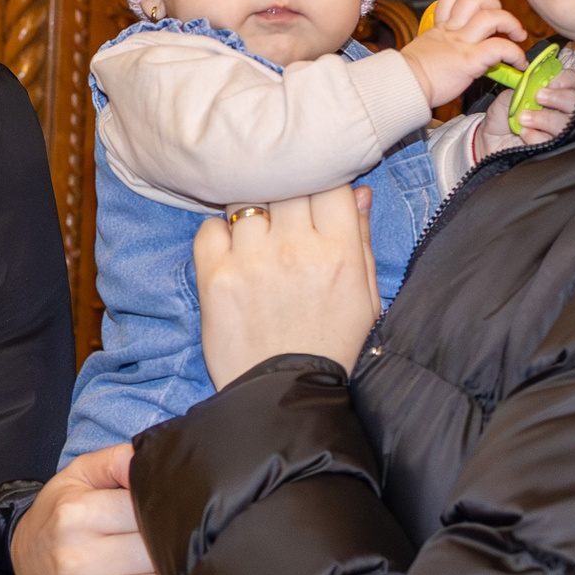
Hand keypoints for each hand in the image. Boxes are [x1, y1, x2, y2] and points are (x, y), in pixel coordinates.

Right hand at [9, 442, 175, 574]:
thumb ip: (117, 461)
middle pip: (152, 554)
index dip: (167, 511)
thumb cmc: (59, 513)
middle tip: (186, 543)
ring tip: (179, 570)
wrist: (19, 558)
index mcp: (74, 515)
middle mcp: (73, 560)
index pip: (144, 512)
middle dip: (174, 547)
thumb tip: (151, 460)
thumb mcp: (79, 476)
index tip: (177, 513)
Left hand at [193, 185, 380, 389]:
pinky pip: (210, 228)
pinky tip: (232, 253)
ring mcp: (252, 261)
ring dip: (251, 210)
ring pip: (246, 200)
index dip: (319, 179)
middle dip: (285, 189)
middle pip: (285, 182)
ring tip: (256, 233)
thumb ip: (361, 239)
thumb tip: (357, 191)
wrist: (283, 395)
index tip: (313, 191)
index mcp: (339, 252)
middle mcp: (296, 249)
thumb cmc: (329, 345)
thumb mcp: (365, 296)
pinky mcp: (215, 277)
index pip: (329, 181)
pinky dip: (218, 233)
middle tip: (282, 211)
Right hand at [397, 0, 525, 108]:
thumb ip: (440, 45)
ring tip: (517, 35)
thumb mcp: (424, 51)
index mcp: (440, 27)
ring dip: (512, 24)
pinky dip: (515, 53)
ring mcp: (461, 44)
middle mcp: (452, 31)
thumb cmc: (409, 76)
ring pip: (492, 17)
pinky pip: (500, 49)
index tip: (484, 6)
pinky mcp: (470, 61)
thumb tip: (452, 53)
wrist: (402, 87)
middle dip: (496, 4)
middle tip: (503, 21)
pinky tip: (518, 62)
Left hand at [473, 58, 574, 159]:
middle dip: (559, 98)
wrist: (489, 141)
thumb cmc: (503, 117)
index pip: (574, 81)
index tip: (549, 82)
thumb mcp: (509, 96)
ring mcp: (561, 132)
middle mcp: (563, 111)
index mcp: (556, 93)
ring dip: (546, 118)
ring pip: (568, 124)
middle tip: (539, 97)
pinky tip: (524, 133)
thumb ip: (523, 87)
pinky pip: (554, 142)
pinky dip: (537, 136)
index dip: (565, 80)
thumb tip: (536, 83)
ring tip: (524, 118)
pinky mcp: (553, 149)